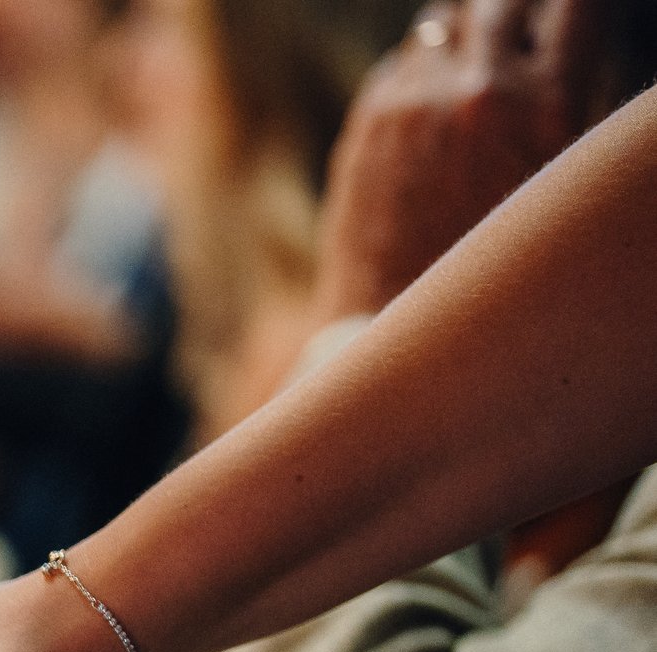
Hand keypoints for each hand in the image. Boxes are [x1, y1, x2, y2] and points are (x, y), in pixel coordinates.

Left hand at [314, 0, 616, 320]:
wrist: (401, 325)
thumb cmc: (497, 268)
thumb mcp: (558, 181)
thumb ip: (564, 104)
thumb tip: (562, 51)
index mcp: (542, 104)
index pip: (576, 3)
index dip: (573, 7)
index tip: (570, 16)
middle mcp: (475, 90)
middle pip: (503, 1)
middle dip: (516, 11)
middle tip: (522, 33)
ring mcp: (413, 100)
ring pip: (447, 23)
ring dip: (466, 35)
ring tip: (477, 64)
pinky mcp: (369, 118)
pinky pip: (404, 60)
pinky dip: (423, 68)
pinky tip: (434, 101)